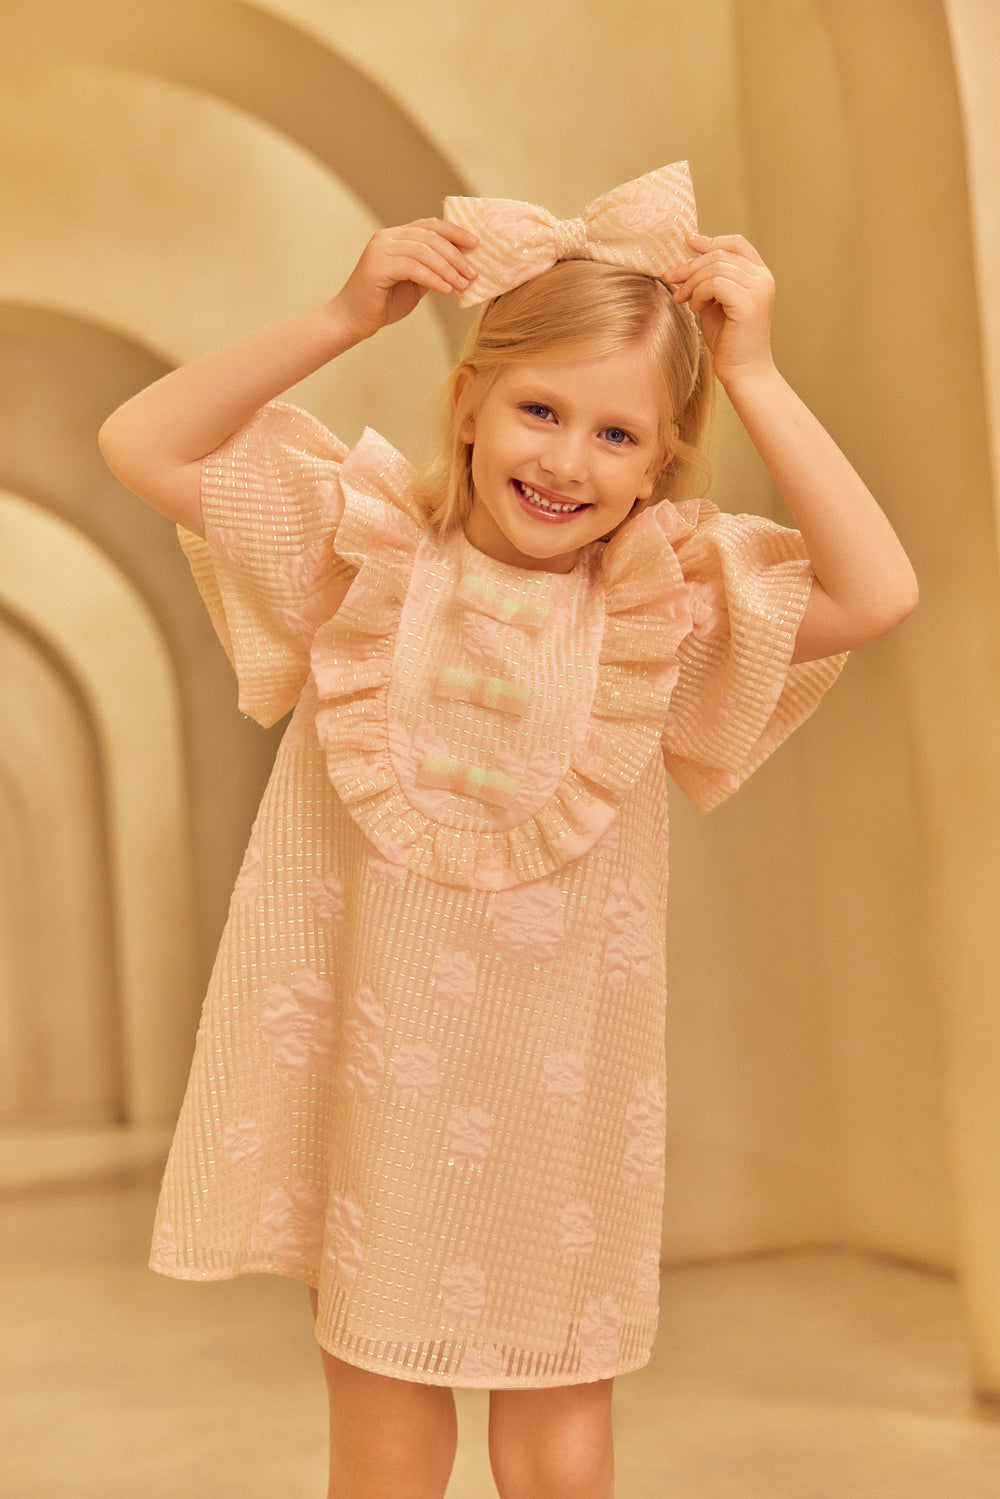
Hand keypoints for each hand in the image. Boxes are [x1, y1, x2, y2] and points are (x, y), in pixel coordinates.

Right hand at [331, 218, 478, 341]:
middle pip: (429, 237)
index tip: (475, 244)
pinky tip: (446, 290)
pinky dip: (433, 278)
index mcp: (395, 237)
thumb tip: (461, 266)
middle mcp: (387, 237)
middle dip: (455, 254)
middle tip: (473, 272)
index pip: (429, 225)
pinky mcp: (377, 266)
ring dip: (448, 268)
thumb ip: (432, 269)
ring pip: (423, 251)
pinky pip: (413, 268)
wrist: (353, 320)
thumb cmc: (383, 303)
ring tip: (463, 284)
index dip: (454, 232)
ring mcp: (380, 249)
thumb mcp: (414, 283)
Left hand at [665, 233, 775, 388]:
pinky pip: (715, 283)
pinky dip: (699, 293)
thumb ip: (708, 281)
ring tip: (683, 300)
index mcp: (759, 275)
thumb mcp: (715, 303)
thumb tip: (686, 259)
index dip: (711, 240)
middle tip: (670, 278)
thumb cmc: (729, 341)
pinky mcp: (749, 301)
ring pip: (715, 268)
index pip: (736, 244)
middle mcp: (763, 278)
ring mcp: (758, 288)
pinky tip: (695, 308)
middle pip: (720, 254)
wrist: (742, 371)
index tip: (688, 242)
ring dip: (692, 282)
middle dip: (690, 265)